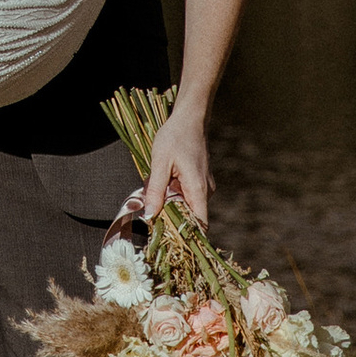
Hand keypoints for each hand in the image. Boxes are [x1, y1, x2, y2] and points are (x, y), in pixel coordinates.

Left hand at [141, 105, 210, 230]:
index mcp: (198, 189)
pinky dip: (175, 195)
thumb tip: (150, 215)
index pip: (200, 225)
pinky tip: (164, 182)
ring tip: (156, 190)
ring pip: (188, 206)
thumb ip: (155, 190)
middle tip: (152, 211)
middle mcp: (206, 191)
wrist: (189, 118)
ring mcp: (205, 186)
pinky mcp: (200, 181)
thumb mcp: (159, 162)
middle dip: (172, 218)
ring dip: (172, 204)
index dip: (187, 235)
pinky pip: (188, 196)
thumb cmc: (175, 136)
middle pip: (191, 218)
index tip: (169, 238)